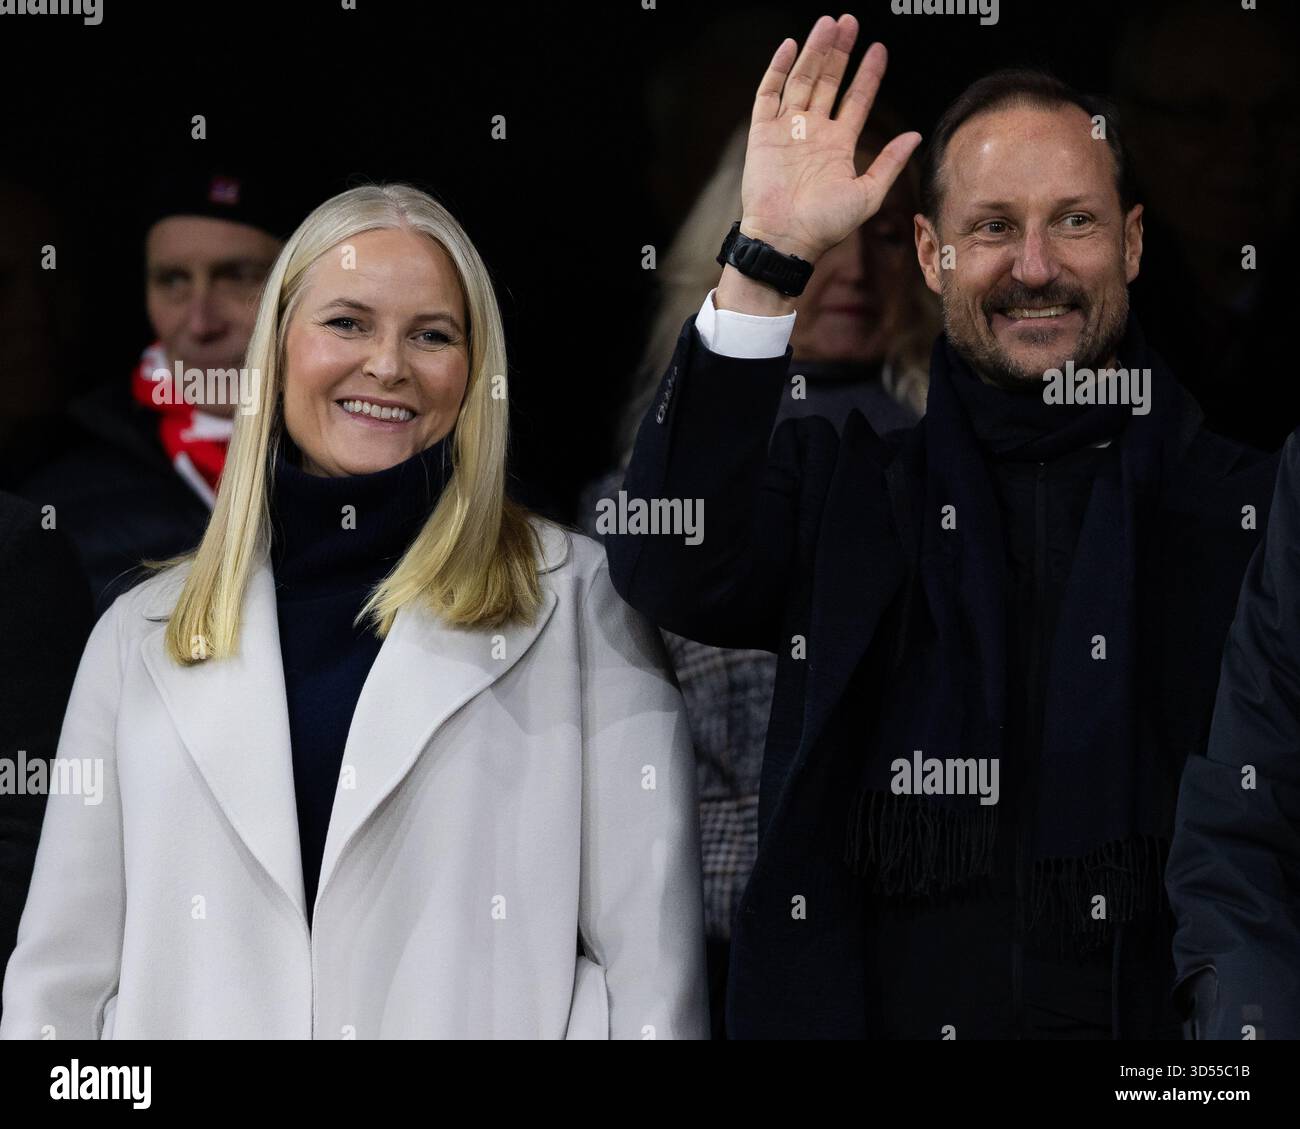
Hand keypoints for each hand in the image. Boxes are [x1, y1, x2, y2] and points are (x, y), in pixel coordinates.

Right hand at [739, 14, 920, 265]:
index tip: (880, 49)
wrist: (785, 239)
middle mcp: (812, 132)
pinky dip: (778, 69)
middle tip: (849, 22)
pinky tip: (791, 46)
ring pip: (802, 80)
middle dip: (839, 52)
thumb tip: (915, 136)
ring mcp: (787, 130)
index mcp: (837, 145)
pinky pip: (769, 94)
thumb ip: (889, 163)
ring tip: (828, 24)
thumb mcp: (867, 194)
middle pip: (828, 82)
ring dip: (814, 52)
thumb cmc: (825, 225)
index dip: (868, 74)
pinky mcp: (762, 133)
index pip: (856, 99)